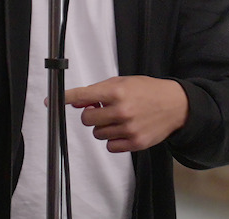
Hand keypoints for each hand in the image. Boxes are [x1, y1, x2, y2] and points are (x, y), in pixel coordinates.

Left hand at [65, 76, 188, 152]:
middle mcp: (121, 110)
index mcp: (117, 91)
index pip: (83, 95)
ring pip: (97, 134)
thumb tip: (76, 102)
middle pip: (86, 119)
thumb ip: (99, 91)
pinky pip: (109, 146)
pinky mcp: (135, 143)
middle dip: (91, 115)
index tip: (52, 101)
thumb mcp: (124, 82)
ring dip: (103, 127)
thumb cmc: (148, 91)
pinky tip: (123, 130)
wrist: (176, 105)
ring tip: (118, 119)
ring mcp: (128, 128)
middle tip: (102, 110)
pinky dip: (112, 140)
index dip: (65, 98)